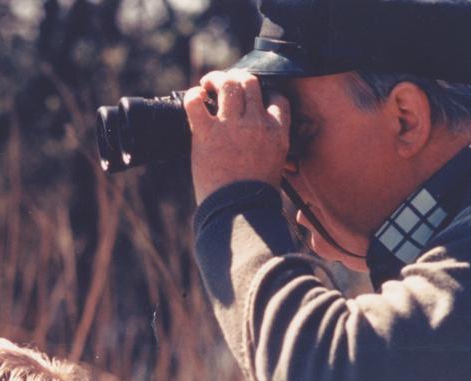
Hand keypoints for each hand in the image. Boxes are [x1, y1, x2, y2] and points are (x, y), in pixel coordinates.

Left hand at [183, 70, 289, 204]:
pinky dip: (193, 95)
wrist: (239, 211)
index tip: (253, 99)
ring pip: (228, 84)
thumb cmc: (255, 196)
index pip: (277, 97)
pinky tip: (195, 98)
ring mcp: (232, 126)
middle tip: (226, 84)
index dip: (264, 93)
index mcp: (277, 131)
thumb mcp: (274, 165)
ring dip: (216, 79)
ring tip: (208, 85)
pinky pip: (196, 102)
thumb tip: (257, 138)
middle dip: (238, 78)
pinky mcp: (207, 134)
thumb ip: (268, 144)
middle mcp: (256, 123)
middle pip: (250, 83)